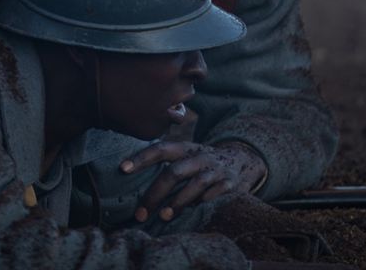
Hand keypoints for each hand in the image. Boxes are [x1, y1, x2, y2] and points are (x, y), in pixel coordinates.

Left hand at [120, 141, 266, 221]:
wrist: (242, 159)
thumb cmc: (203, 163)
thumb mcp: (187, 157)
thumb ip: (167, 166)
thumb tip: (137, 182)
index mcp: (186, 148)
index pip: (161, 149)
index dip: (142, 157)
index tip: (123, 169)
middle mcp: (200, 156)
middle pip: (174, 172)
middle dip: (154, 193)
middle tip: (140, 214)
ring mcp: (216, 170)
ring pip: (194, 185)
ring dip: (177, 202)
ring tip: (162, 216)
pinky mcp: (229, 183)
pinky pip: (214, 194)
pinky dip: (202, 202)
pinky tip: (193, 211)